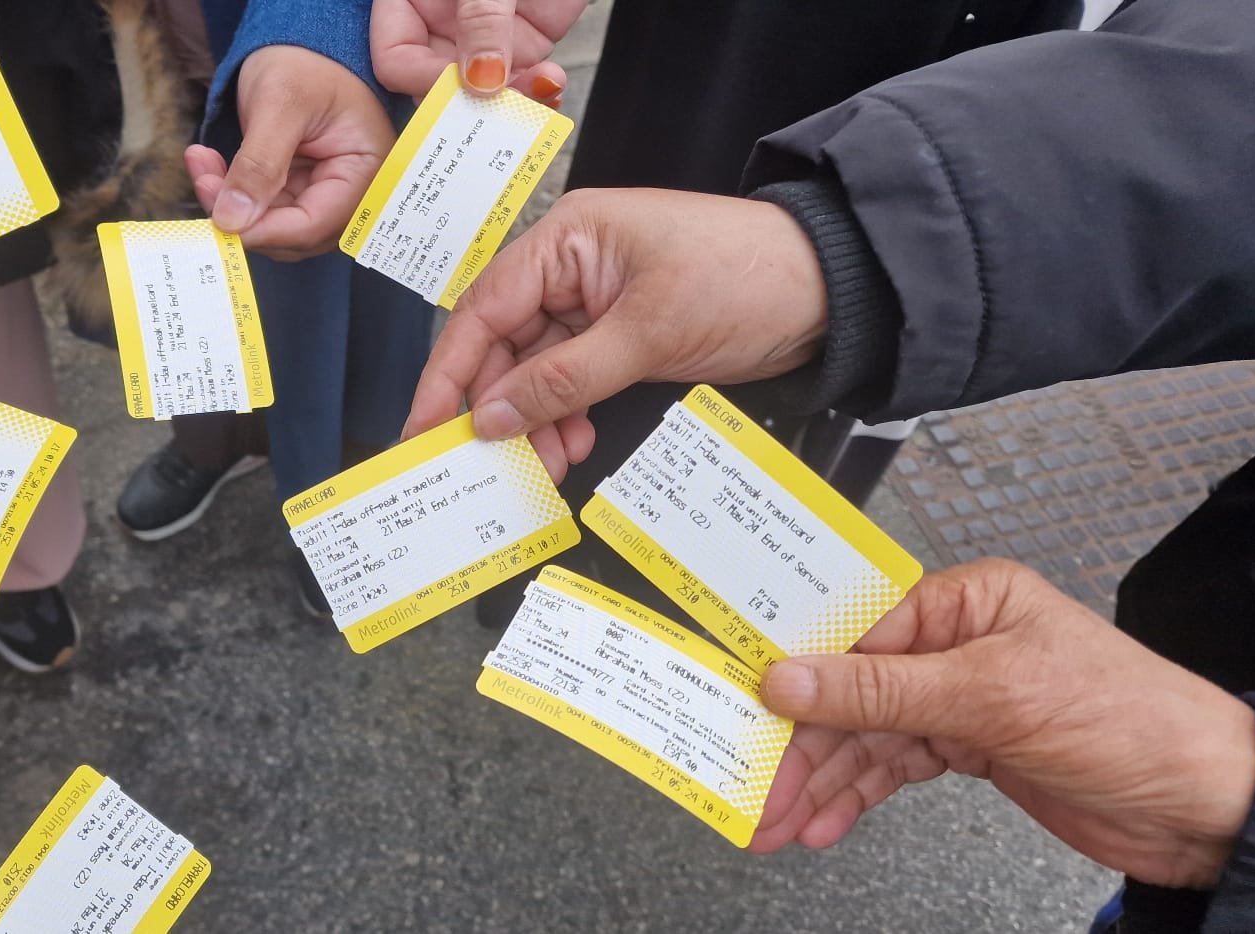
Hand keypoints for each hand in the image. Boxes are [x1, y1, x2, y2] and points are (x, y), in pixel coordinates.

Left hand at [189, 45, 395, 260]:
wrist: (302, 46)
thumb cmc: (306, 63)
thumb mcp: (280, 105)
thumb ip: (259, 165)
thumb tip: (232, 220)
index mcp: (366, 173)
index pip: (314, 224)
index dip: (264, 230)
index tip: (218, 219)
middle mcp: (352, 194)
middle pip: (293, 234)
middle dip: (242, 215)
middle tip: (202, 180)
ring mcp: (325, 195)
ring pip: (271, 226)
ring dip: (229, 203)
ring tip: (202, 164)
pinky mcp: (300, 192)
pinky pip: (262, 209)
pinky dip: (231, 192)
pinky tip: (209, 164)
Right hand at [371, 0, 587, 99]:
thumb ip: (481, 19)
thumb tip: (480, 83)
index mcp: (411, 2)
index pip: (396, 58)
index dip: (422, 79)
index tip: (460, 88)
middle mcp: (441, 26)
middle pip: (438, 85)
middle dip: (471, 102)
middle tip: (498, 106)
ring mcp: (484, 40)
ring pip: (485, 94)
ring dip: (512, 101)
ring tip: (538, 89)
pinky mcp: (524, 45)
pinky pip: (523, 84)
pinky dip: (539, 91)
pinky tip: (551, 83)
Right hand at [402, 188, 826, 479]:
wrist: (830, 288)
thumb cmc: (747, 277)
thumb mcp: (648, 334)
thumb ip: (563, 380)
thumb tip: (492, 418)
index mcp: (566, 239)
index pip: (483, 309)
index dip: (448, 372)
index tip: (424, 426)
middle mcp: (571, 266)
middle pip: (503, 344)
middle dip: (498, 407)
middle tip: (488, 465)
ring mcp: (596, 302)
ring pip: (536, 370)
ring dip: (533, 420)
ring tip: (542, 465)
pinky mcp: (621, 333)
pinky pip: (572, 379)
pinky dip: (565, 415)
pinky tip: (570, 445)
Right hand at [751, 559, 1254, 888]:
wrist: (1203, 803)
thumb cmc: (1132, 719)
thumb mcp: (993, 696)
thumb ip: (883, 690)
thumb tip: (792, 677)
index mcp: (968, 599)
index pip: (856, 628)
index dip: (798, 672)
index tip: (748, 708)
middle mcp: (960, 641)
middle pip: (850, 689)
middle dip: (801, 745)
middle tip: (759, 787)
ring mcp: (963, 697)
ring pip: (864, 736)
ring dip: (820, 781)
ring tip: (780, 820)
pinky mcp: (969, 747)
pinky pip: (892, 767)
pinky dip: (856, 796)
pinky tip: (826, 821)